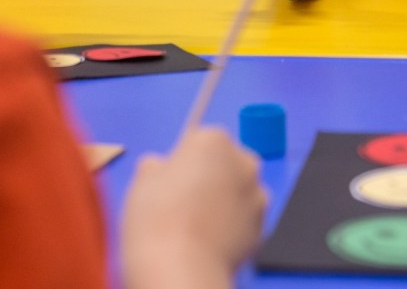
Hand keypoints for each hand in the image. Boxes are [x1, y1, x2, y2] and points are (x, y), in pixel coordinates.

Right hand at [121, 127, 266, 288]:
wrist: (180, 267)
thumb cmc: (157, 217)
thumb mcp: (143, 179)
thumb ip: (157, 166)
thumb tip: (160, 169)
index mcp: (214, 140)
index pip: (202, 139)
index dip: (185, 159)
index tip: (172, 178)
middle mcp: (243, 162)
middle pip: (227, 161)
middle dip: (212, 175)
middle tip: (185, 200)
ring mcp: (258, 195)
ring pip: (239, 190)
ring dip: (225, 200)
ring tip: (197, 223)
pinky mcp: (263, 227)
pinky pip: (245, 218)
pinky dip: (233, 225)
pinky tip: (210, 239)